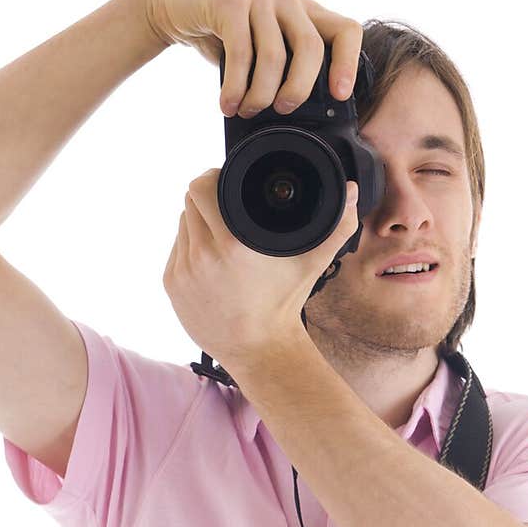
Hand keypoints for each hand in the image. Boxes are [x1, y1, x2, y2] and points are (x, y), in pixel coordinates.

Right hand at [139, 0, 363, 114]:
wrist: (177, 0)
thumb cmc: (225, 32)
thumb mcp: (261, 48)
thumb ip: (283, 68)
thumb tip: (299, 116)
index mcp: (304, 13)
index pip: (346, 30)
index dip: (348, 63)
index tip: (339, 95)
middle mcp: (287, 0)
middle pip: (312, 49)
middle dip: (298, 89)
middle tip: (282, 110)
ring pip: (274, 57)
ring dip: (259, 95)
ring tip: (244, 110)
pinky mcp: (230, 2)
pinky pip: (241, 53)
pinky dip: (235, 87)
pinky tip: (227, 104)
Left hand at [163, 166, 358, 373]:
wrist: (258, 349)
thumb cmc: (284, 303)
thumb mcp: (312, 263)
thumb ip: (337, 225)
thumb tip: (354, 192)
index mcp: (231, 244)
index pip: (201, 188)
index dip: (211, 177)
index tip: (223, 180)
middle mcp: (202, 256)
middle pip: (190, 202)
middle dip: (206, 199)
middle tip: (224, 205)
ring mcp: (184, 271)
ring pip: (183, 224)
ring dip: (197, 221)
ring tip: (220, 233)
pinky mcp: (173, 285)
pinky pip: (177, 250)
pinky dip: (191, 246)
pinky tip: (210, 256)